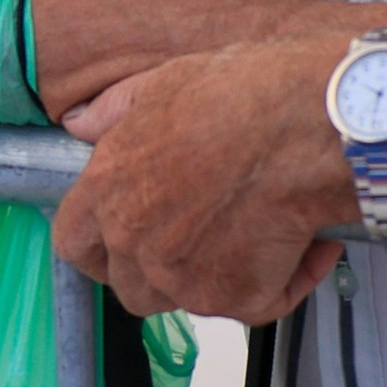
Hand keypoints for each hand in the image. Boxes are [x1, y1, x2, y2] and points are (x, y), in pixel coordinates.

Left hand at [55, 47, 348, 320]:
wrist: (311, 121)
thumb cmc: (244, 94)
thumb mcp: (164, 83)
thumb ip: (115, 111)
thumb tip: (80, 122)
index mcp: (108, 190)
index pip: (75, 244)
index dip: (98, 248)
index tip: (121, 241)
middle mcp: (137, 243)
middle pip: (132, 287)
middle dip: (162, 271)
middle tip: (205, 235)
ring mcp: (185, 279)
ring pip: (191, 301)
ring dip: (217, 278)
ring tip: (254, 232)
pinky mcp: (240, 299)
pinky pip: (258, 303)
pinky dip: (284, 278)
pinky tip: (305, 238)